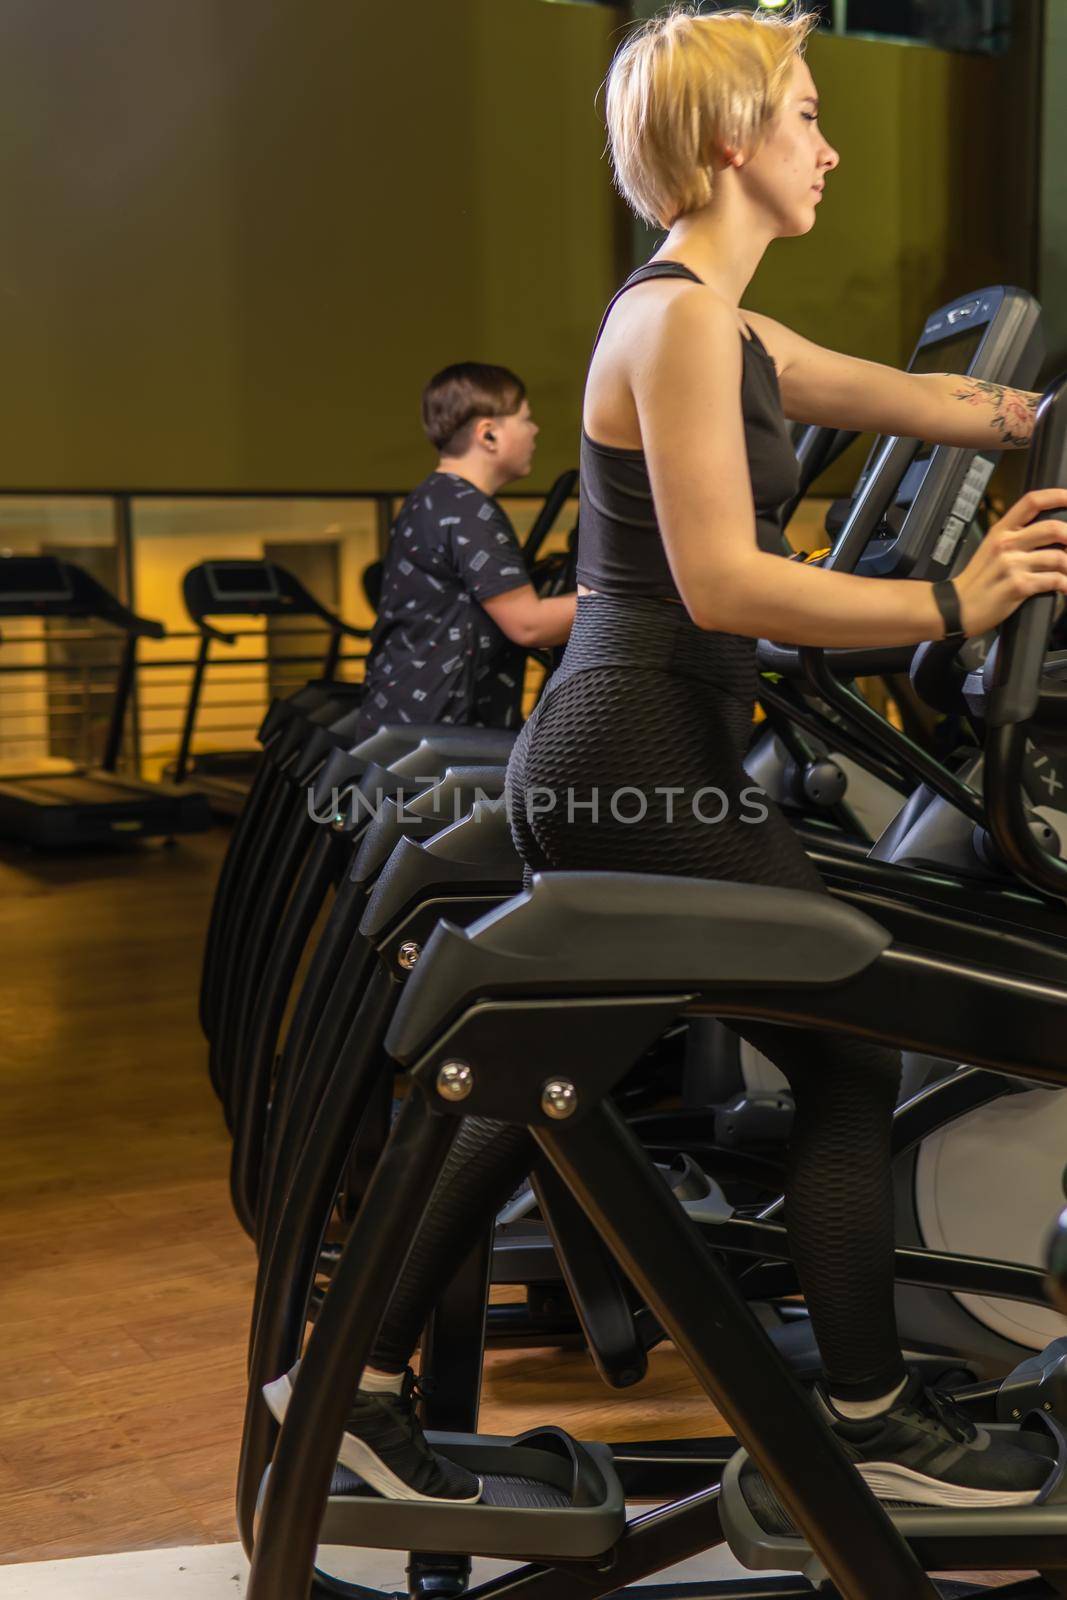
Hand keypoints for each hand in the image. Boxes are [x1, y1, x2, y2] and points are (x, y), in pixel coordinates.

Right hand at [953, 488, 1066, 635]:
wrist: (957, 608)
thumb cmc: (977, 581)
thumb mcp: (991, 549)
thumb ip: (1016, 537)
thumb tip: (1047, 534)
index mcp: (1001, 531)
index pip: (1032, 502)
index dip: (1056, 496)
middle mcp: (1006, 544)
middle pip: (1053, 528)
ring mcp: (1012, 565)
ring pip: (1058, 557)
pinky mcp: (1018, 586)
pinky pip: (1053, 581)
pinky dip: (1065, 585)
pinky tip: (1065, 588)